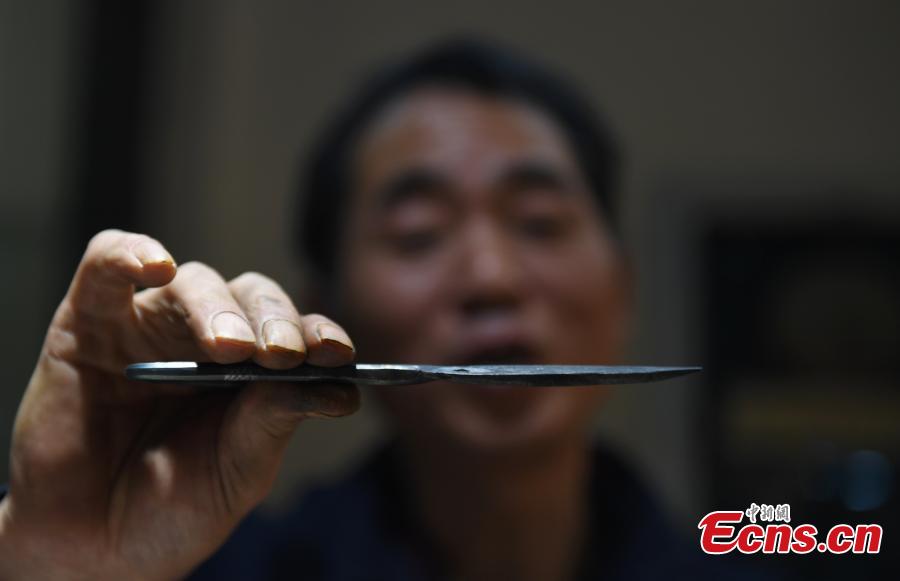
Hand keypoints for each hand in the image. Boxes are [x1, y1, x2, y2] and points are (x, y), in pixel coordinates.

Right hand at [0, 229, 358, 579]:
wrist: (90, 546)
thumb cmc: (171, 510)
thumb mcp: (237, 472)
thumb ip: (275, 422)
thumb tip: (341, 387)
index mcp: (252, 370)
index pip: (295, 332)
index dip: (318, 333)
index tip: (338, 354)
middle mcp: (204, 338)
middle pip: (252, 298)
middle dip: (274, 320)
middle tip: (282, 354)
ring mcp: (148, 326)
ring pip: (194, 283)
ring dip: (219, 308)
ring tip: (231, 348)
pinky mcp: (86, 321)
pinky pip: (105, 266)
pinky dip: (130, 253)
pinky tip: (157, 265)